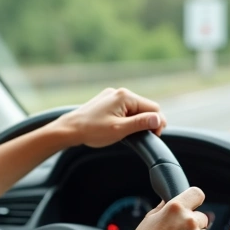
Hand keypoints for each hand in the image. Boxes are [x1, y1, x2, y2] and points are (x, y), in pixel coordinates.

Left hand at [53, 88, 168, 148]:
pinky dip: (125, 119)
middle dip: (145, 122)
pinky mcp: (107, 102)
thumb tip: (159, 119)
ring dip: (134, 121)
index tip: (153, 136)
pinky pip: (124, 109)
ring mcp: (112, 96)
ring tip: (125, 134)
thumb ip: (141, 123)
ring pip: (134, 109)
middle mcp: (120, 93)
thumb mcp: (120, 129)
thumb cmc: (92, 130)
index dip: (156, 123)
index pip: (153, 108)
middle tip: (138, 137)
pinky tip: (117, 128)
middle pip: (144, 108)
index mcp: (125, 96)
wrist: (70, 129)